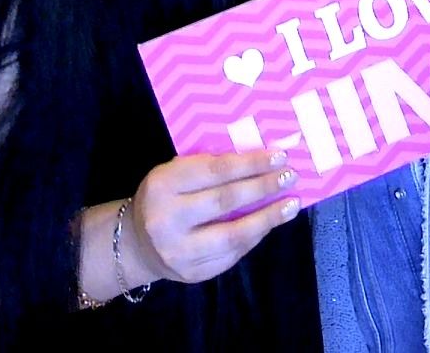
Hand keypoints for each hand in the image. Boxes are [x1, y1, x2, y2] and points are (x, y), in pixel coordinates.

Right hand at [125, 150, 300, 284]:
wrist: (138, 243)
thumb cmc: (166, 197)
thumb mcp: (176, 173)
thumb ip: (210, 167)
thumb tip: (262, 162)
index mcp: (163, 184)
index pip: (215, 170)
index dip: (250, 163)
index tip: (279, 156)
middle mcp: (167, 219)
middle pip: (226, 201)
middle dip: (263, 187)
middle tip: (290, 177)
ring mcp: (179, 251)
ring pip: (233, 235)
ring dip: (268, 218)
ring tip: (291, 205)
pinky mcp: (193, 273)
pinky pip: (233, 254)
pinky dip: (255, 237)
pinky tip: (269, 224)